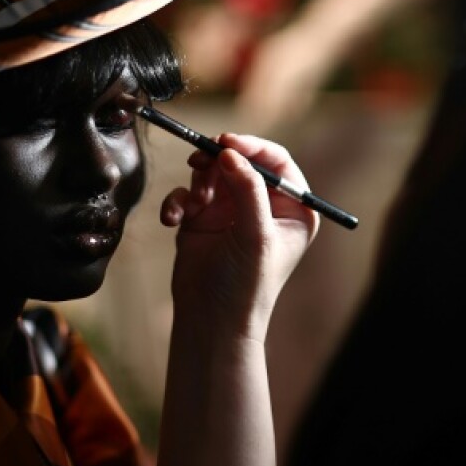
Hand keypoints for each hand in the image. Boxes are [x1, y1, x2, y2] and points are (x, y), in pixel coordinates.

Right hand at [159, 133, 319, 341]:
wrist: (211, 322)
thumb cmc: (246, 285)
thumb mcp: (255, 234)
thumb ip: (247, 189)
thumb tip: (230, 152)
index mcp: (292, 208)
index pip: (275, 161)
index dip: (252, 147)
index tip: (227, 143)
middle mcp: (263, 205)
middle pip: (240, 161)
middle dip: (218, 161)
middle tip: (200, 161)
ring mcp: (232, 209)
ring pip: (211, 172)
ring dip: (198, 183)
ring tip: (195, 205)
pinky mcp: (202, 218)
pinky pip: (187, 194)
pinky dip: (178, 202)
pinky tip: (173, 220)